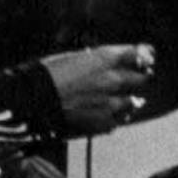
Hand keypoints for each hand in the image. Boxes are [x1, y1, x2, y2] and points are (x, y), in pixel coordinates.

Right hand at [39, 43, 155, 132]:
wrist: (30, 103)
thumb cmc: (45, 76)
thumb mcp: (70, 58)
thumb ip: (93, 60)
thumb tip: (101, 62)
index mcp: (105, 59)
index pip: (140, 54)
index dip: (145, 55)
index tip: (146, 57)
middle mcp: (113, 80)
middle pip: (142, 78)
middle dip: (138, 78)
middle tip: (133, 79)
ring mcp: (111, 104)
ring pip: (133, 102)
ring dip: (127, 101)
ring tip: (113, 101)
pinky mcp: (104, 124)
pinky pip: (118, 121)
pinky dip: (113, 118)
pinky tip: (99, 115)